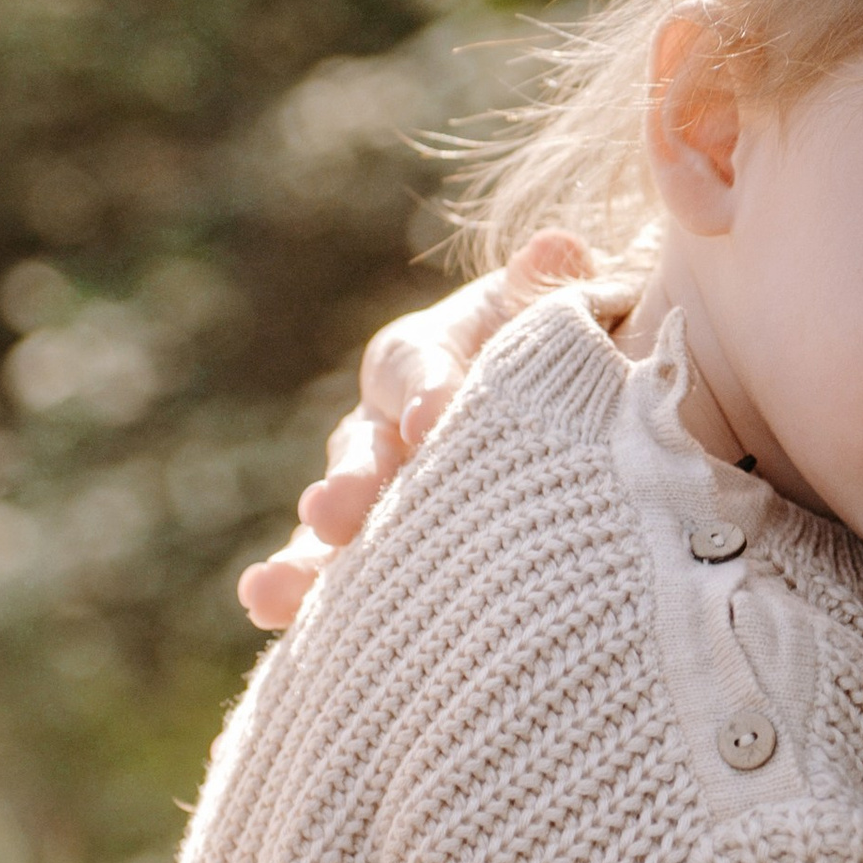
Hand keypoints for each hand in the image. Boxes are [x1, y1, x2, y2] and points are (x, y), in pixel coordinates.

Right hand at [238, 232, 607, 626]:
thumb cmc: (582, 357)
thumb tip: (555, 246)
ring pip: (333, 518)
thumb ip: (561, 289)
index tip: (434, 415)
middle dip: (351, 480)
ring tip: (272, 590)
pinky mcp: (384, 549)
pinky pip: (342, 574)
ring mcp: (381, 488)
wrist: (591, 415)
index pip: (420, 361)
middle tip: (335, 511)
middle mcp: (392, 419)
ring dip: (304, 552)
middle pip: (361, 445)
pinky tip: (271, 617)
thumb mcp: (579, 315)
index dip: (425, 386)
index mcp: (438, 350)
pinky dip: (310, 596)